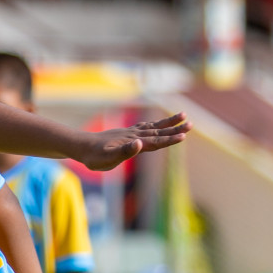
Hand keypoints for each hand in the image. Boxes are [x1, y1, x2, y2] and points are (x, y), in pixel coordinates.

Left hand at [75, 113, 191, 170]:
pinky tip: (158, 123)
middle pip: (158, 131)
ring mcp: (130, 133)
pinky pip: (145, 127)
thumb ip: (124, 151)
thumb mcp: (107, 158)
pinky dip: (155, 124)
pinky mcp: (126, 134)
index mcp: (133, 142)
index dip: (170, 139)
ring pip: (154, 126)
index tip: (184, 135)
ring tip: (183, 115)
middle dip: (174, 128)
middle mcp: (134, 135)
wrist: (81, 146)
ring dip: (168, 122)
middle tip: (191, 123)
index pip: (155, 141)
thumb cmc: (93, 156)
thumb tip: (139, 143)